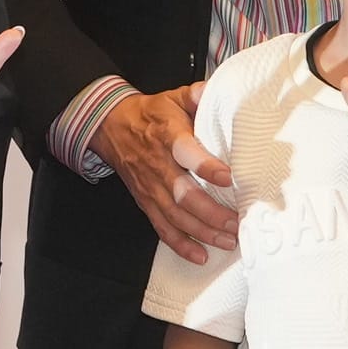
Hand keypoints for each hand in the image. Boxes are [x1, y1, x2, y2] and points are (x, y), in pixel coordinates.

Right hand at [94, 84, 243, 263]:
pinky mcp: (146, 202)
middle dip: (210, 212)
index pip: (185, 152)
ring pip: (175, 216)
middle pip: (182, 194)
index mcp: (167, 135)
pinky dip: (180, 244)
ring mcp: (150, 187)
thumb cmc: (152, 114)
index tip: (228, 177)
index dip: (206, 166)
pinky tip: (200, 256)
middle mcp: (158, 165)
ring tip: (227, 241)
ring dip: (201, 232)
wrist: (111, 126)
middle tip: (236, 222)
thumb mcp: (174, 97)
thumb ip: (198, 95)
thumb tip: (216, 92)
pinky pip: (162, 227)